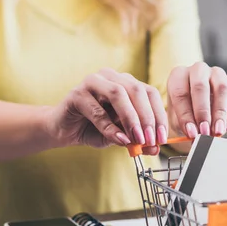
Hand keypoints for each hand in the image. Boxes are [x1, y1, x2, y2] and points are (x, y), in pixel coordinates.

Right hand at [47, 68, 167, 154]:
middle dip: (147, 117)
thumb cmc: (96, 129)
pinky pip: (97, 110)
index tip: (162, 138)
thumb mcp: (123, 136)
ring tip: (137, 139)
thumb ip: (138, 140)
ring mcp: (93, 82)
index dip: (159, 115)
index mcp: (126, 83)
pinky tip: (119, 140)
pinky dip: (110, 127)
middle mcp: (111, 77)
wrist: (64, 130)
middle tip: (150, 139)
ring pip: (118, 94)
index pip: (150, 93)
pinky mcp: (76, 94)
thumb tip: (156, 148)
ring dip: (131, 118)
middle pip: (136, 90)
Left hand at [167, 62, 226, 137]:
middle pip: (200, 86)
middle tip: (204, 132)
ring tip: (217, 131)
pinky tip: (226, 126)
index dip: (185, 115)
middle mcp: (198, 70)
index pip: (180, 92)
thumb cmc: (185, 114)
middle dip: (203, 112)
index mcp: (178, 75)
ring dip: (220, 113)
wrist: (198, 112)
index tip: (191, 133)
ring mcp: (217, 74)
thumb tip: (195, 136)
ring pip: (221, 88)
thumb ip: (186, 126)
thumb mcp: (179, 121)